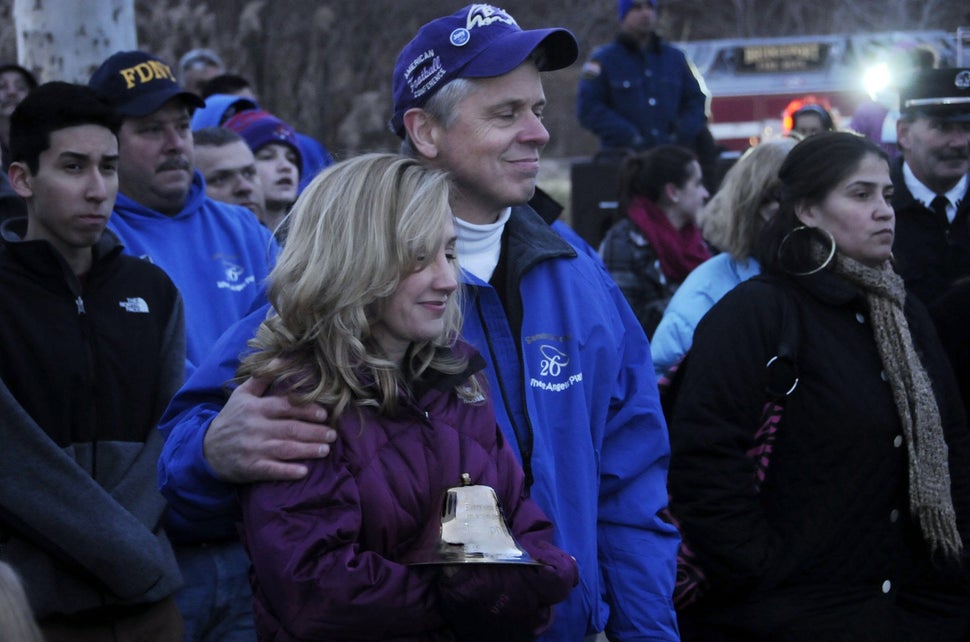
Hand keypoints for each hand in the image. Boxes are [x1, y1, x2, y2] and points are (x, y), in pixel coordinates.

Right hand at [203, 376, 335, 482]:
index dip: (306, 410)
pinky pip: (272, 471)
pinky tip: (304, 471)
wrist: (207, 449)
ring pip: (285, 449)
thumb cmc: (232, 418)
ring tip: (326, 450)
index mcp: (255, 408)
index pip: (285, 407)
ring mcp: (253, 449)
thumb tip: (282, 359)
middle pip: (290, 429)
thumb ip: (263, 377)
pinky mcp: (250, 468)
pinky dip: (288, 471)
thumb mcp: (242, 394)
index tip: (324, 414)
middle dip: (314, 432)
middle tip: (333, 435)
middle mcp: (255, 427)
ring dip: (308, 450)